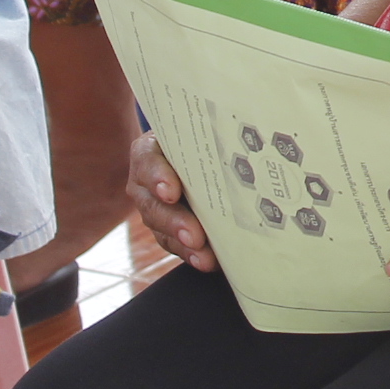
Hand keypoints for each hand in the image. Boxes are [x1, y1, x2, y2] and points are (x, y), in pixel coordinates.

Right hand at [127, 130, 217, 271]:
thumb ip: (213, 133)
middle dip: (174, 221)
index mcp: (150, 150)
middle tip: (195, 235)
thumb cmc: (201, 135)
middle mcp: (146, 181)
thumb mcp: (203, 127)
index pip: (148, 161)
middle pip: (152, 203)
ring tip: (205, 256)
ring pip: (161, 229)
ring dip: (184, 244)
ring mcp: (153, 206)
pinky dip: (190, 254)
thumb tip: (244, 135)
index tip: (171, 192)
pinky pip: (173, 244)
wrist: (199, 150)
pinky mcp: (165, 228)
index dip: (158, 177)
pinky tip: (206, 261)